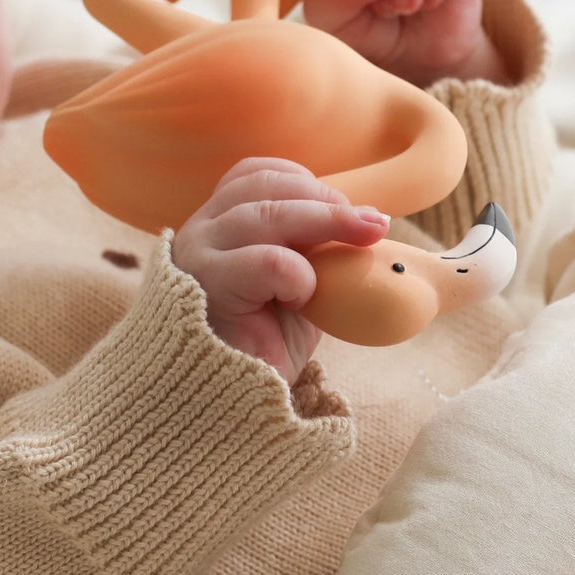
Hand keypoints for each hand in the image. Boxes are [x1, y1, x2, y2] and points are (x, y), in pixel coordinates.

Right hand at [171, 158, 390, 383]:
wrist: (234, 400)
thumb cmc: (266, 340)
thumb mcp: (299, 282)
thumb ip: (315, 249)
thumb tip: (374, 221)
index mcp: (218, 223)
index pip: (252, 174)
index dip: (302, 180)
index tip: (345, 204)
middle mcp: (201, 231)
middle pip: (265, 188)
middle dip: (326, 200)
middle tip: (373, 224)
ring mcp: (200, 256)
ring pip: (268, 214)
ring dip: (327, 222)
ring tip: (365, 238)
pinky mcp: (209, 287)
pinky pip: (268, 261)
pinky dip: (299, 272)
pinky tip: (304, 298)